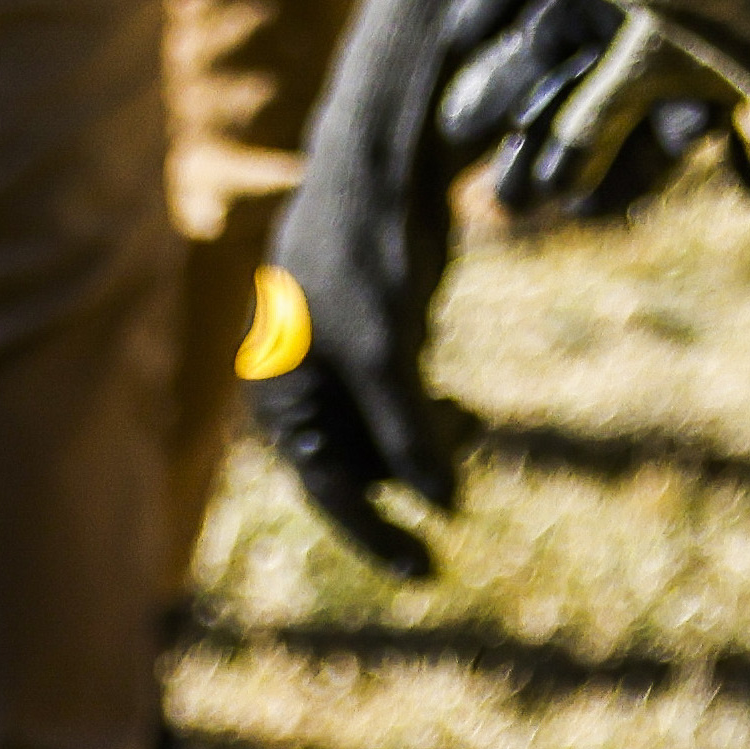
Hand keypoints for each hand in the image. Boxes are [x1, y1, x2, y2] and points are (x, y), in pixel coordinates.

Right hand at [237, 214, 472, 583]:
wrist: (378, 174)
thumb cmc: (362, 258)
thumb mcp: (387, 354)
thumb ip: (411, 432)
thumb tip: (444, 508)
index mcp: (281, 394)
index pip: (327, 486)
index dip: (374, 535)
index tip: (428, 573)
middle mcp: (305, 389)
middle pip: (359, 469)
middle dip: (412, 474)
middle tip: (465, 455)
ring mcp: (341, 368)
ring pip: (386, 441)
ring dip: (429, 445)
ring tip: (468, 420)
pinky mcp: (376, 348)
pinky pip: (401, 410)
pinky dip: (432, 419)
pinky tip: (461, 408)